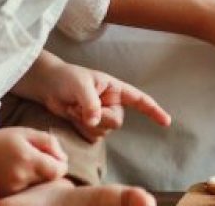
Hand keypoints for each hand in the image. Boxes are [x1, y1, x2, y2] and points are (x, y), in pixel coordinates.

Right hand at [0, 126, 66, 196]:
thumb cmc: (3, 139)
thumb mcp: (27, 133)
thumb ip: (49, 142)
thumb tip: (64, 158)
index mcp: (28, 159)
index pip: (58, 171)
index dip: (61, 165)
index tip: (54, 159)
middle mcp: (21, 176)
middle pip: (49, 180)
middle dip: (48, 170)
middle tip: (37, 160)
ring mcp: (12, 188)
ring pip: (37, 187)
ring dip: (37, 178)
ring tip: (24, 166)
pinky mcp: (6, 195)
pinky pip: (25, 192)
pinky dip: (26, 184)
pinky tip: (16, 174)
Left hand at [24, 60, 170, 141]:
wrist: (48, 86)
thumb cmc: (66, 78)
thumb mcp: (80, 85)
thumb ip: (90, 102)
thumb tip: (95, 121)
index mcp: (116, 89)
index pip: (139, 100)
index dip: (153, 111)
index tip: (166, 122)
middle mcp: (112, 103)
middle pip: (116, 121)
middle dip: (98, 118)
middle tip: (79, 107)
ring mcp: (101, 116)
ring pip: (103, 131)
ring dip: (86, 123)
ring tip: (73, 108)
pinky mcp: (90, 126)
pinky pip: (92, 136)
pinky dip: (81, 129)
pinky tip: (72, 116)